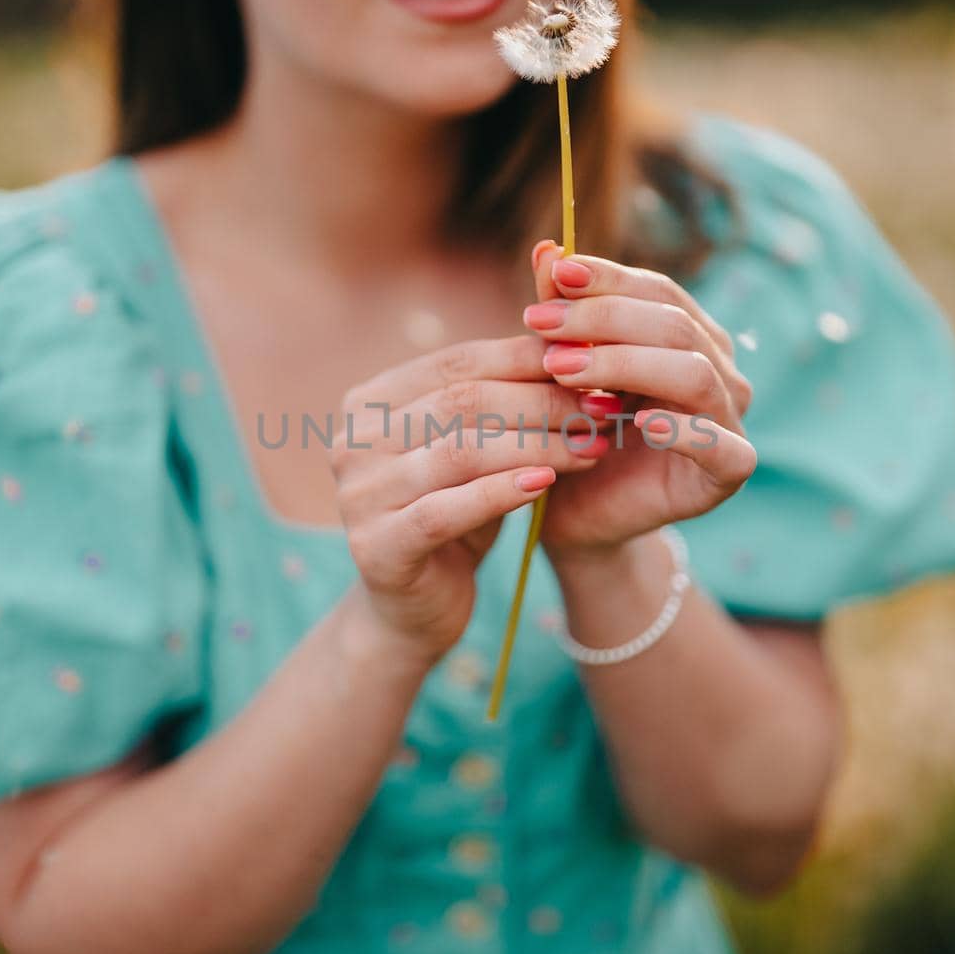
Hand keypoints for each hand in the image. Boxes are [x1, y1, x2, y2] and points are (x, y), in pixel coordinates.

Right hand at [331, 336, 611, 662]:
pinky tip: (548, 485)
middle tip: (603, 409)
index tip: (593, 364)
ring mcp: (358, 494)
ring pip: (460, 452)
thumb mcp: (475, 451)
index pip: (457, 362)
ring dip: (537, 445)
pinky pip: (446, 510)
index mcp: (369, 403)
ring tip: (591, 446)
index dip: (528, 360)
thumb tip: (573, 341)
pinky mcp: (376, 547)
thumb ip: (501, 401)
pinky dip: (502, 492)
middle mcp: (352, 442)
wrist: (412, 611)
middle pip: (461, 402)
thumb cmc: (453, 516)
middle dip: (542, 402)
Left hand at [521, 241, 757, 560]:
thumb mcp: (559, 368)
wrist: (578, 514)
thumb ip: (561, 314)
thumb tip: (546, 247)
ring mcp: (730, 421)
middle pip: (674, 325)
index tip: (555, 274)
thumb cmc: (570, 432)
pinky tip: (638, 423)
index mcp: (686, 336)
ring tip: (564, 370)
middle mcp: (718, 371)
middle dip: (604, 319)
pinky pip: (719, 445)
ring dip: (625, 365)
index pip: (657, 290)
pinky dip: (682, 430)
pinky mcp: (729, 473)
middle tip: (542, 324)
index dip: (607, 278)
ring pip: (694, 372)